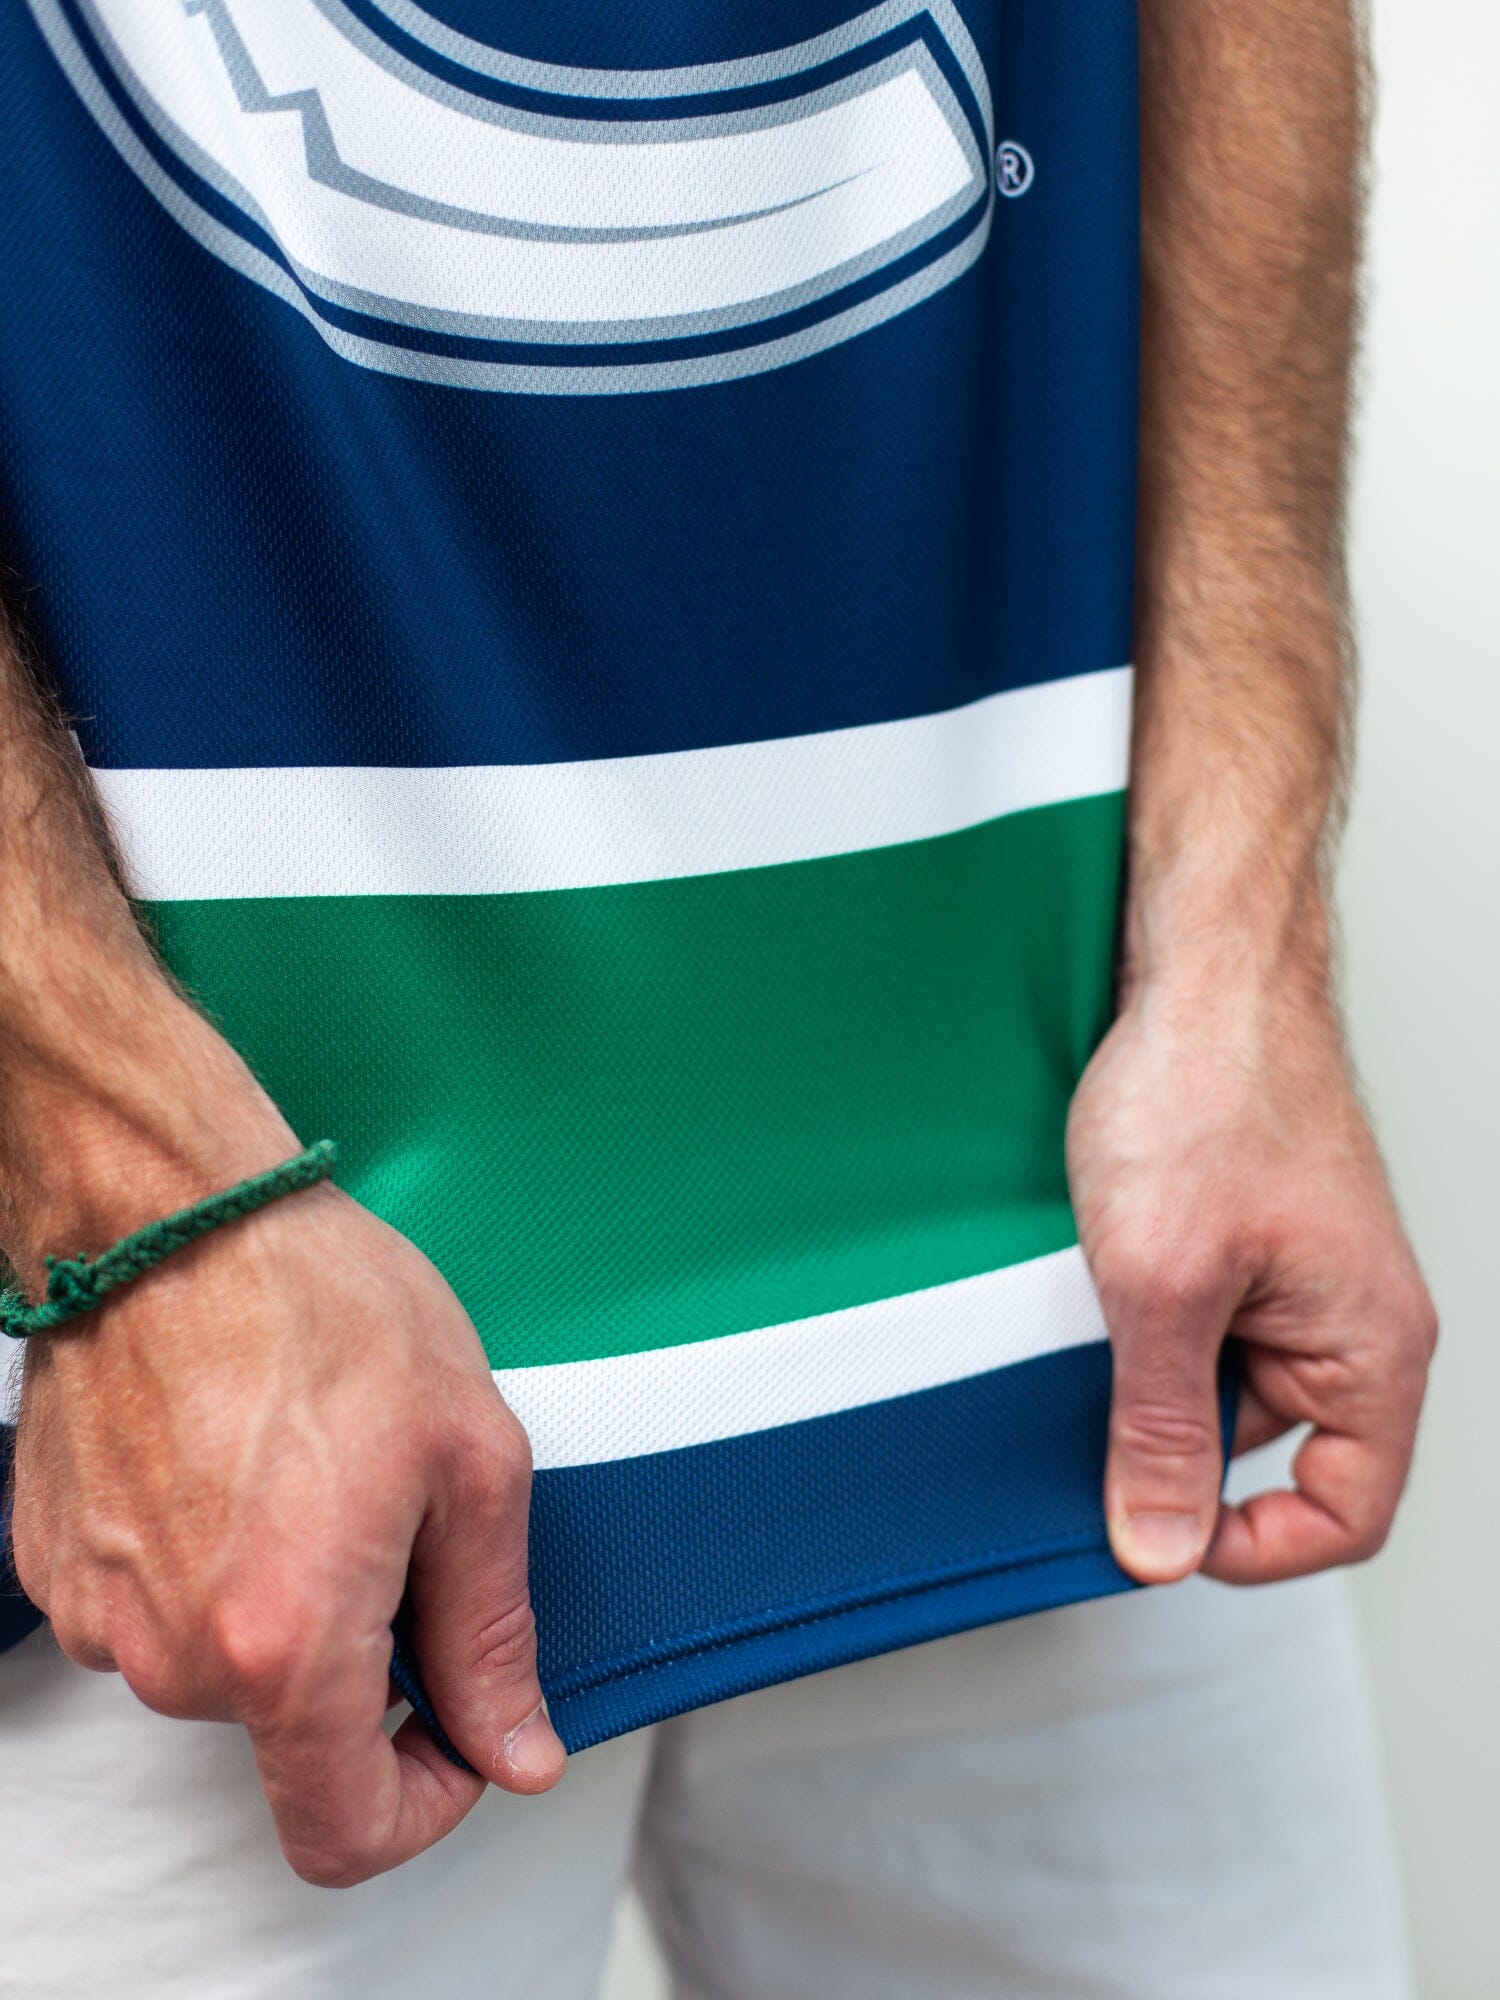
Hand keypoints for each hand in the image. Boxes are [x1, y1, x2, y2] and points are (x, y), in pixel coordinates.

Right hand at [6, 1003, 563, 1886]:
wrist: (171, 1214)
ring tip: (310, 1469)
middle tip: (392, 1516)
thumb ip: (490, 1633)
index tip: (454, 1733)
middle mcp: (174, 1655)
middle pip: (290, 1733)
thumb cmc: (325, 1308)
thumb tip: (517, 1750)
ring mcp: (99, 1613)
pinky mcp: (54, 1567)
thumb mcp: (470, 1465)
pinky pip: (157, 1611)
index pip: (343, 1832)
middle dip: (362, 1656)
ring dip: (281, 1603)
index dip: (423, 1804)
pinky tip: (239, 1462)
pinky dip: (211, 1566)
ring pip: (222, 1667)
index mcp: (286, 1644)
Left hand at [1067, 975, 1436, 1586]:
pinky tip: (1090, 1276)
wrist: (1201, 965)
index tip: (1156, 1529)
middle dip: (1173, 1443)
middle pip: (1268, 1450)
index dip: (1250, 1546)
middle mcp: (1351, 1320)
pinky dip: (1139, 1315)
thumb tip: (1159, 1545)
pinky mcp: (1248, 1240)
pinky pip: (1196, 1318)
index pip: (1345, 1514)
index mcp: (1374, 1349)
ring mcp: (1298, 1277)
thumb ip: (1159, 1428)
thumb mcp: (1162, 1288)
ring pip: (1217, 1381)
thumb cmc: (1208, 1090)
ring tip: (1092, 1309)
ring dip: (1144, 1369)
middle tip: (1088, 1407)